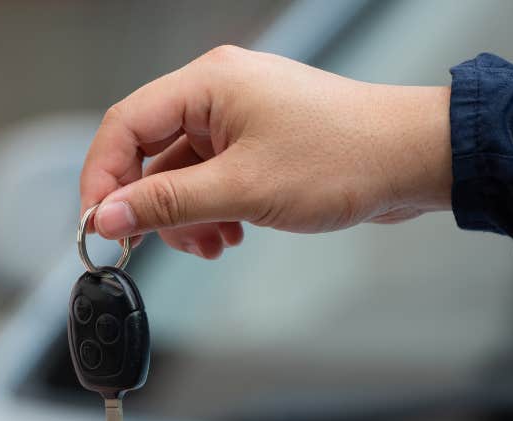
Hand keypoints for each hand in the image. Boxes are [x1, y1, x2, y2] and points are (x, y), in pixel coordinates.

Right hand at [79, 45, 451, 257]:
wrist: (415, 160)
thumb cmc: (345, 158)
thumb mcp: (242, 190)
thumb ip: (167, 204)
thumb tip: (108, 216)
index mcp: (208, 84)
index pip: (125, 125)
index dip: (101, 177)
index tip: (97, 224)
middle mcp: (219, 93)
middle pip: (149, 151)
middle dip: (150, 204)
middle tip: (146, 244)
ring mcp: (240, 117)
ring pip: (181, 172)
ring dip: (185, 217)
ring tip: (210, 245)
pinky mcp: (259, 143)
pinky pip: (211, 178)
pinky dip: (211, 211)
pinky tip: (231, 236)